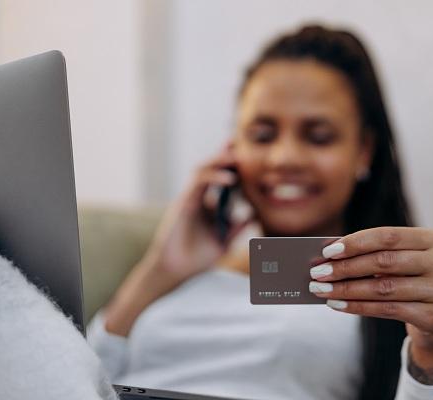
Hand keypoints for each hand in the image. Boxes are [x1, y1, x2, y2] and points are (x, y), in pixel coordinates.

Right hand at [104, 144, 251, 335]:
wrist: (177, 270)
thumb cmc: (197, 258)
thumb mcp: (225, 240)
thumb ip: (238, 227)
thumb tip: (255, 215)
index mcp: (208, 204)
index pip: (221, 178)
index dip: (232, 165)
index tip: (247, 153)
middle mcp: (198, 197)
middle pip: (211, 168)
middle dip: (225, 153)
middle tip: (241, 142)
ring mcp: (190, 198)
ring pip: (203, 169)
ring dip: (220, 160)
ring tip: (238, 157)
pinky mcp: (183, 203)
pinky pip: (198, 184)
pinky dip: (213, 177)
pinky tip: (230, 179)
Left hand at [309, 227, 432, 371]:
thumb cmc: (412, 281)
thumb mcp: (402, 262)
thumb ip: (374, 254)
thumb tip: (330, 256)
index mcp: (432, 239)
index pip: (387, 236)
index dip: (355, 243)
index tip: (327, 251)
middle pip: (384, 262)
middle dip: (345, 268)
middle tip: (318, 273)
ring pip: (384, 288)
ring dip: (347, 290)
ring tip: (322, 291)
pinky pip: (389, 310)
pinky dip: (358, 307)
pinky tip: (338, 305)